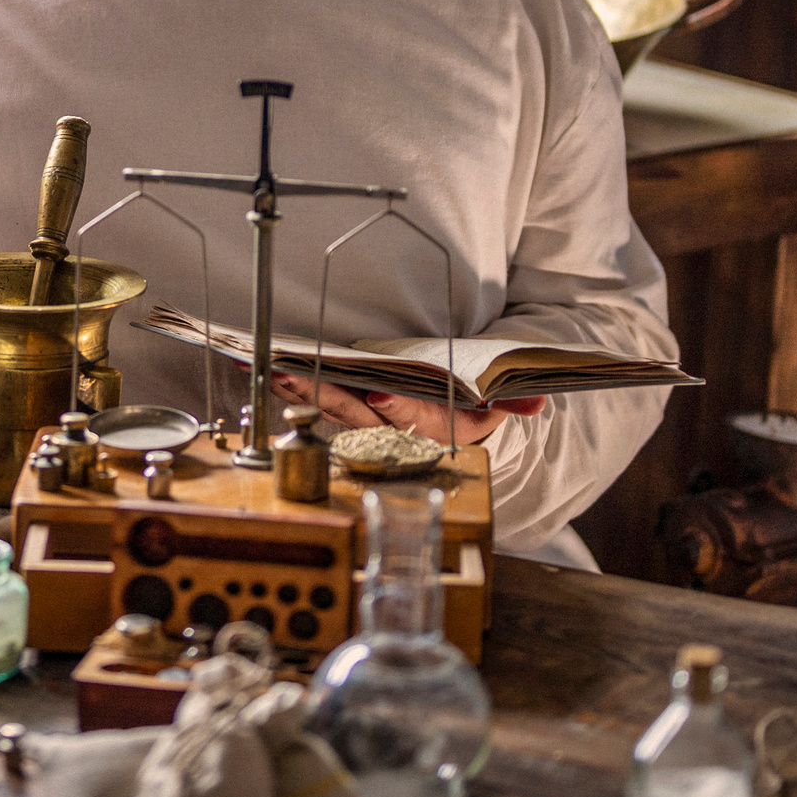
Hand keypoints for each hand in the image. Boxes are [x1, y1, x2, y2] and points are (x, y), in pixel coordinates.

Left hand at [270, 369, 544, 446]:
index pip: (416, 420)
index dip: (397, 408)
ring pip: (332, 410)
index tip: (376, 394)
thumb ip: (512, 399)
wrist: (462, 414)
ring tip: (273, 369)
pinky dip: (288, 386)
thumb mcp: (498, 400)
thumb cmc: (475, 398)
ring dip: (301, 392)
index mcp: (439, 427)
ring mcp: (369, 423)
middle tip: (295, 376)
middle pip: (360, 416)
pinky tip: (259, 365)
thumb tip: (536, 402)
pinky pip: (316, 401)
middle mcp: (399, 431)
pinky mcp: (346, 410)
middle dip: (326, 397)